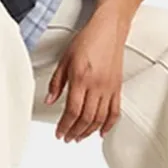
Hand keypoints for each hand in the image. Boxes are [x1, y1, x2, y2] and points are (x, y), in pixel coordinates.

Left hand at [44, 8, 126, 141]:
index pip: (72, 110)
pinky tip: (102, 131)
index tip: (59, 133)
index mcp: (81, 78)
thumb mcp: (64, 59)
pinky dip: (109, 125)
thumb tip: (49, 100)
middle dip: (75, 132)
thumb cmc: (88, 40)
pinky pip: (115, 111)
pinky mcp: (117, 87)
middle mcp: (97, 85)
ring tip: (80, 136)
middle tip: (68, 138)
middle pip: (86, 118)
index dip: (65, 126)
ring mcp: (109, 88)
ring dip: (89, 131)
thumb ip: (56, 82)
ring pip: (100, 118)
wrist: (108, 29)